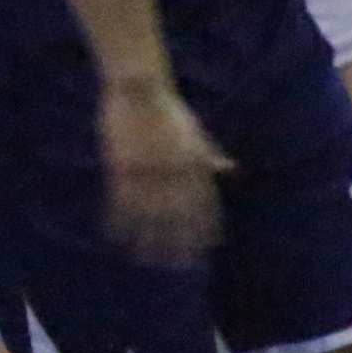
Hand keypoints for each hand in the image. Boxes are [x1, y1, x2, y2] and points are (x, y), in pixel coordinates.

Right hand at [99, 79, 230, 268]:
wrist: (139, 87)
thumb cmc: (169, 109)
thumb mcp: (195, 131)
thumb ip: (211, 154)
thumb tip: (233, 169)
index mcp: (193, 162)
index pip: (205, 203)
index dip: (207, 227)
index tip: (208, 248)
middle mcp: (173, 171)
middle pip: (179, 216)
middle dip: (180, 242)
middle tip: (180, 265)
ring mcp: (147, 172)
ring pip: (150, 215)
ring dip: (149, 240)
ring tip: (148, 260)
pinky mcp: (122, 168)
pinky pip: (121, 202)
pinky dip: (120, 221)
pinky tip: (118, 237)